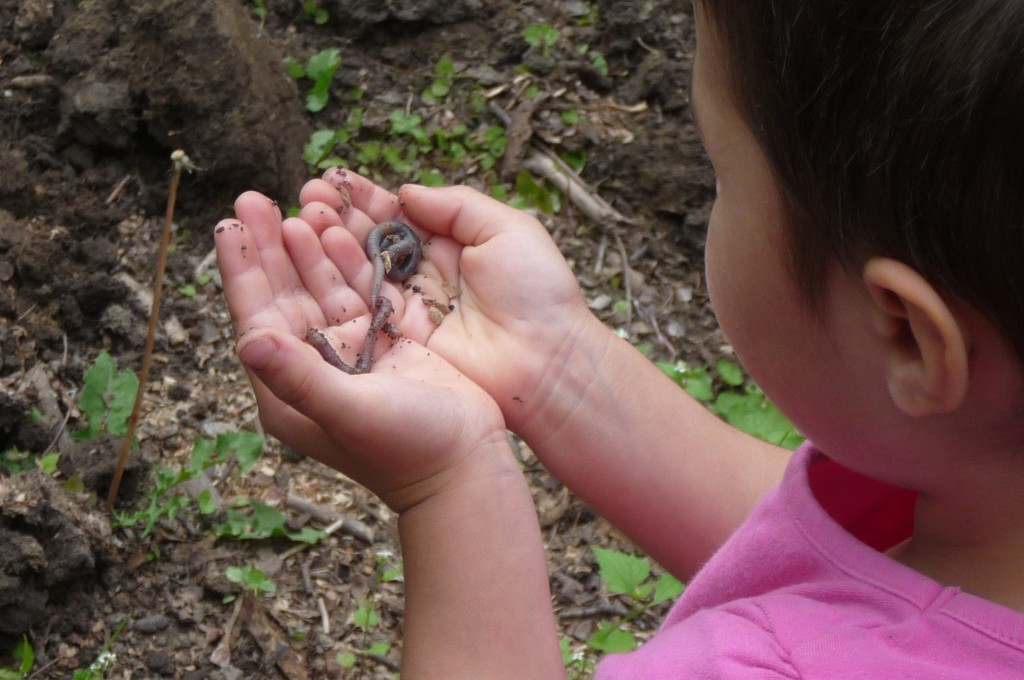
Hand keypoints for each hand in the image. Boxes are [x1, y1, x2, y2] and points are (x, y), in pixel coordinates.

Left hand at [215, 195, 512, 510]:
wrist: (467, 465)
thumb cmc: (408, 450)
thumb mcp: (349, 413)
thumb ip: (298, 378)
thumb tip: (248, 342)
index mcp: (291, 387)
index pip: (256, 318)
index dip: (242, 270)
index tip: (229, 224)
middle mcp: (315, 367)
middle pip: (283, 295)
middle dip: (269, 247)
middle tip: (253, 198)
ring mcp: (352, 354)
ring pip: (321, 289)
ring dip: (308, 248)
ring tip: (296, 204)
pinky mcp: (386, 344)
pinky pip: (361, 292)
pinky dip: (349, 261)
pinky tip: (338, 230)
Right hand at [297, 168, 602, 432]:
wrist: (548, 361)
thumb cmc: (538, 292)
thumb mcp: (507, 230)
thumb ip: (456, 206)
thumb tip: (406, 192)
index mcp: (453, 244)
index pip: (400, 214)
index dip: (366, 197)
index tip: (333, 179)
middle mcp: (426, 274)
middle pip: (372, 240)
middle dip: (338, 216)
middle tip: (306, 195)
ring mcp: (411, 308)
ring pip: (361, 270)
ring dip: (329, 243)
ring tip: (302, 216)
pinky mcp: (402, 339)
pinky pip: (363, 304)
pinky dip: (337, 281)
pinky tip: (314, 254)